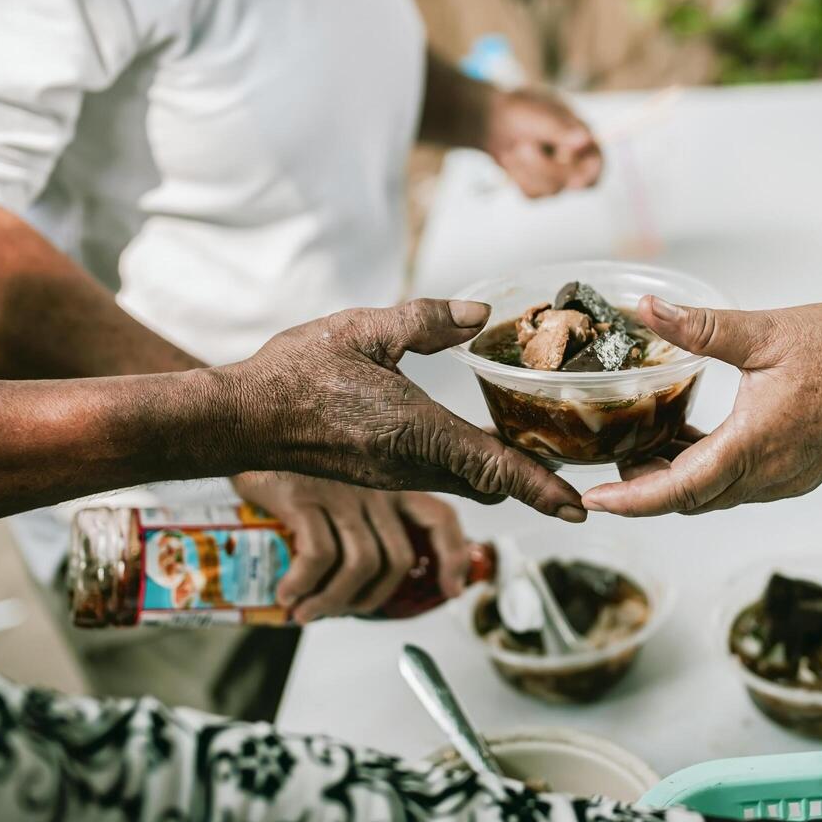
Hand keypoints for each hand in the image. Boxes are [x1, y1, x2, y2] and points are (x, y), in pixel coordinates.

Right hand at [220, 298, 586, 521]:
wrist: (242, 417)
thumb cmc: (296, 373)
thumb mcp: (364, 329)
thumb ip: (427, 321)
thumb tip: (480, 316)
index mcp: (416, 432)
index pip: (495, 468)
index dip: (542, 488)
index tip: (580, 506)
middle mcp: (412, 465)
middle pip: (491, 485)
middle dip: (534, 480)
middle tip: (571, 458)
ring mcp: (395, 476)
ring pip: (467, 483)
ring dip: (502, 471)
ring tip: (534, 442)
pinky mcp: (380, 475)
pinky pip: (441, 477)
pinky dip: (471, 465)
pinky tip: (478, 437)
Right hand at [233, 472, 467, 623]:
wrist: (240, 419)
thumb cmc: (291, 460)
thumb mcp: (341, 476)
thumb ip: (362, 511)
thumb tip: (366, 574)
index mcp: (392, 479)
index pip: (441, 517)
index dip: (454, 557)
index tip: (450, 590)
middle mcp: (375, 484)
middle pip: (398, 558)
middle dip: (372, 599)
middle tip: (340, 611)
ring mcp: (341, 489)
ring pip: (361, 564)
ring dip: (333, 602)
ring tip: (306, 613)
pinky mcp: (303, 495)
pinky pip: (318, 557)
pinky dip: (303, 586)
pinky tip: (286, 593)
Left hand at [484, 88, 602, 196]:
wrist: (493, 119)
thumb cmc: (520, 111)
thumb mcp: (536, 115)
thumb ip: (559, 129)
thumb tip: (584, 140)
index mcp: (584, 138)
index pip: (595, 165)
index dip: (586, 174)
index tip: (569, 177)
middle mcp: (577, 160)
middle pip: (572, 182)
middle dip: (543, 167)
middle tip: (520, 147)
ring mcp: (560, 176)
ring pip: (550, 190)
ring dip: (525, 169)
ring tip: (514, 148)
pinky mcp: (542, 186)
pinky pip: (533, 194)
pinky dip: (518, 177)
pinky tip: (512, 160)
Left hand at [581, 296, 821, 516]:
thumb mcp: (763, 331)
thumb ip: (699, 326)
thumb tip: (647, 309)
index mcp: (752, 446)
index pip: (677, 490)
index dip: (631, 500)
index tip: (594, 501)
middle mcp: (767, 474)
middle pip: (690, 500)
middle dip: (644, 489)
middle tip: (607, 464)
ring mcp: (785, 479)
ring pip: (714, 494)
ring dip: (676, 479)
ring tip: (640, 447)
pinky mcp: (797, 472)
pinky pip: (738, 484)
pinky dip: (706, 471)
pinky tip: (690, 439)